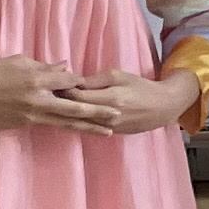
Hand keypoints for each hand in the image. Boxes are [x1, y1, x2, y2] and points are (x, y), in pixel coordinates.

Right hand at [0, 58, 107, 133]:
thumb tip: (66, 68)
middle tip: (117, 114)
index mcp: (36, 79)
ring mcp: (32, 116)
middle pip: (74, 107)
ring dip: (88, 126)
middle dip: (97, 111)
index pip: (68, 81)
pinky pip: (52, 126)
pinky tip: (81, 130)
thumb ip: (44, 66)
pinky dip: (68, 127)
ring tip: (108, 131)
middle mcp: (38, 100)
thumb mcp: (19, 61)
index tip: (91, 84)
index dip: (80, 82)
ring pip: (66, 122)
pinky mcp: (26, 125)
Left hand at [59, 69, 201, 135]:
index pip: (77, 96)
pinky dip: (78, 121)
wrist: (162, 108)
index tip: (51, 84)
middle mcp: (107, 116)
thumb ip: (96, 80)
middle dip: (60, 103)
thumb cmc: (141, 87)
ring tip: (52, 107)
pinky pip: (90, 128)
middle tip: (46, 96)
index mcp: (109, 98)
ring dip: (67, 115)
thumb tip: (75, 82)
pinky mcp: (112, 133)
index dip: (62, 90)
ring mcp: (109, 128)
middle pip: (76, 111)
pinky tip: (68, 117)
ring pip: (80, 123)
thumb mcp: (120, 75)